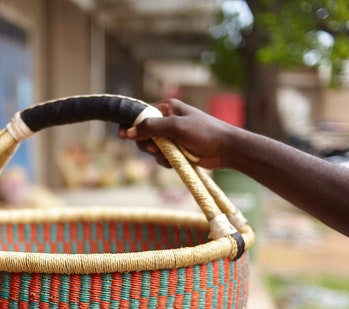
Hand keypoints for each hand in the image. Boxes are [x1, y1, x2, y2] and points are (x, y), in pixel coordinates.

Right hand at [118, 99, 235, 169]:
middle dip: (147, 143)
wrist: (226, 149)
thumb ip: (151, 128)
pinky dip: (165, 161)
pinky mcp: (175, 150)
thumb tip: (128, 132)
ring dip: (158, 154)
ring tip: (172, 154)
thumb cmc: (204, 132)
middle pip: (142, 133)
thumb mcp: (176, 127)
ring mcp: (170, 136)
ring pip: (150, 148)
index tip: (122, 135)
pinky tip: (176, 160)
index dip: (129, 124)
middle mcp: (166, 120)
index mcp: (167, 107)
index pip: (140, 113)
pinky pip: (160, 157)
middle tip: (155, 148)